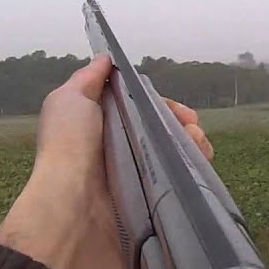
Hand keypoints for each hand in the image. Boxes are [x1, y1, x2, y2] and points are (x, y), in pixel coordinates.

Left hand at [0, 56, 212, 268]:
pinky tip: (200, 163)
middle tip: (193, 129)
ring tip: (199, 145)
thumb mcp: (68, 100)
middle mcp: (119, 152)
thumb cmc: (69, 148)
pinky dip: (193, 172)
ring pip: (174, 157)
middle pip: (162, 133)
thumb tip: (106, 59)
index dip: (163, 107)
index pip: (141, 111)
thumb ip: (88, 79)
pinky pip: (178, 185)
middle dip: (183, 126)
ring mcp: (135, 180)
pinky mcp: (147, 205)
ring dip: (193, 146)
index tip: (182, 111)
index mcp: (100, 128)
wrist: (73, 209)